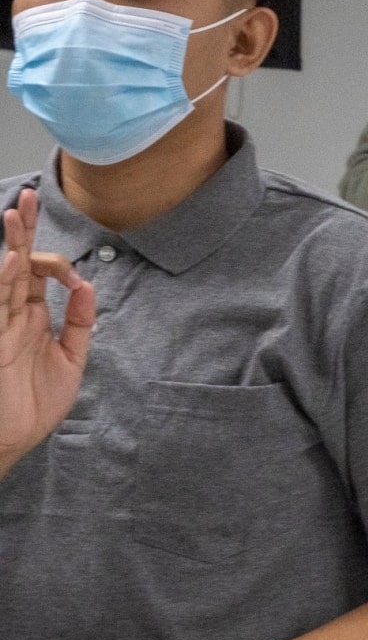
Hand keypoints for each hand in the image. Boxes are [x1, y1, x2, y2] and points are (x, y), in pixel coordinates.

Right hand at [0, 191, 93, 474]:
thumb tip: (87, 286)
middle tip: (29, 198)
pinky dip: (4, 282)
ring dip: (12, 245)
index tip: (72, 271)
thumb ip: (79, 324)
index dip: (52, 260)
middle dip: (24, 232)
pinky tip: (12, 260)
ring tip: (15, 212)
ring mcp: (0, 326)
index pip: (37, 275)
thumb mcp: (70, 362)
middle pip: (18, 264)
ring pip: (5, 277)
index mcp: (32, 319)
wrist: (10, 441)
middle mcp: (12, 316)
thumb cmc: (33, 405)